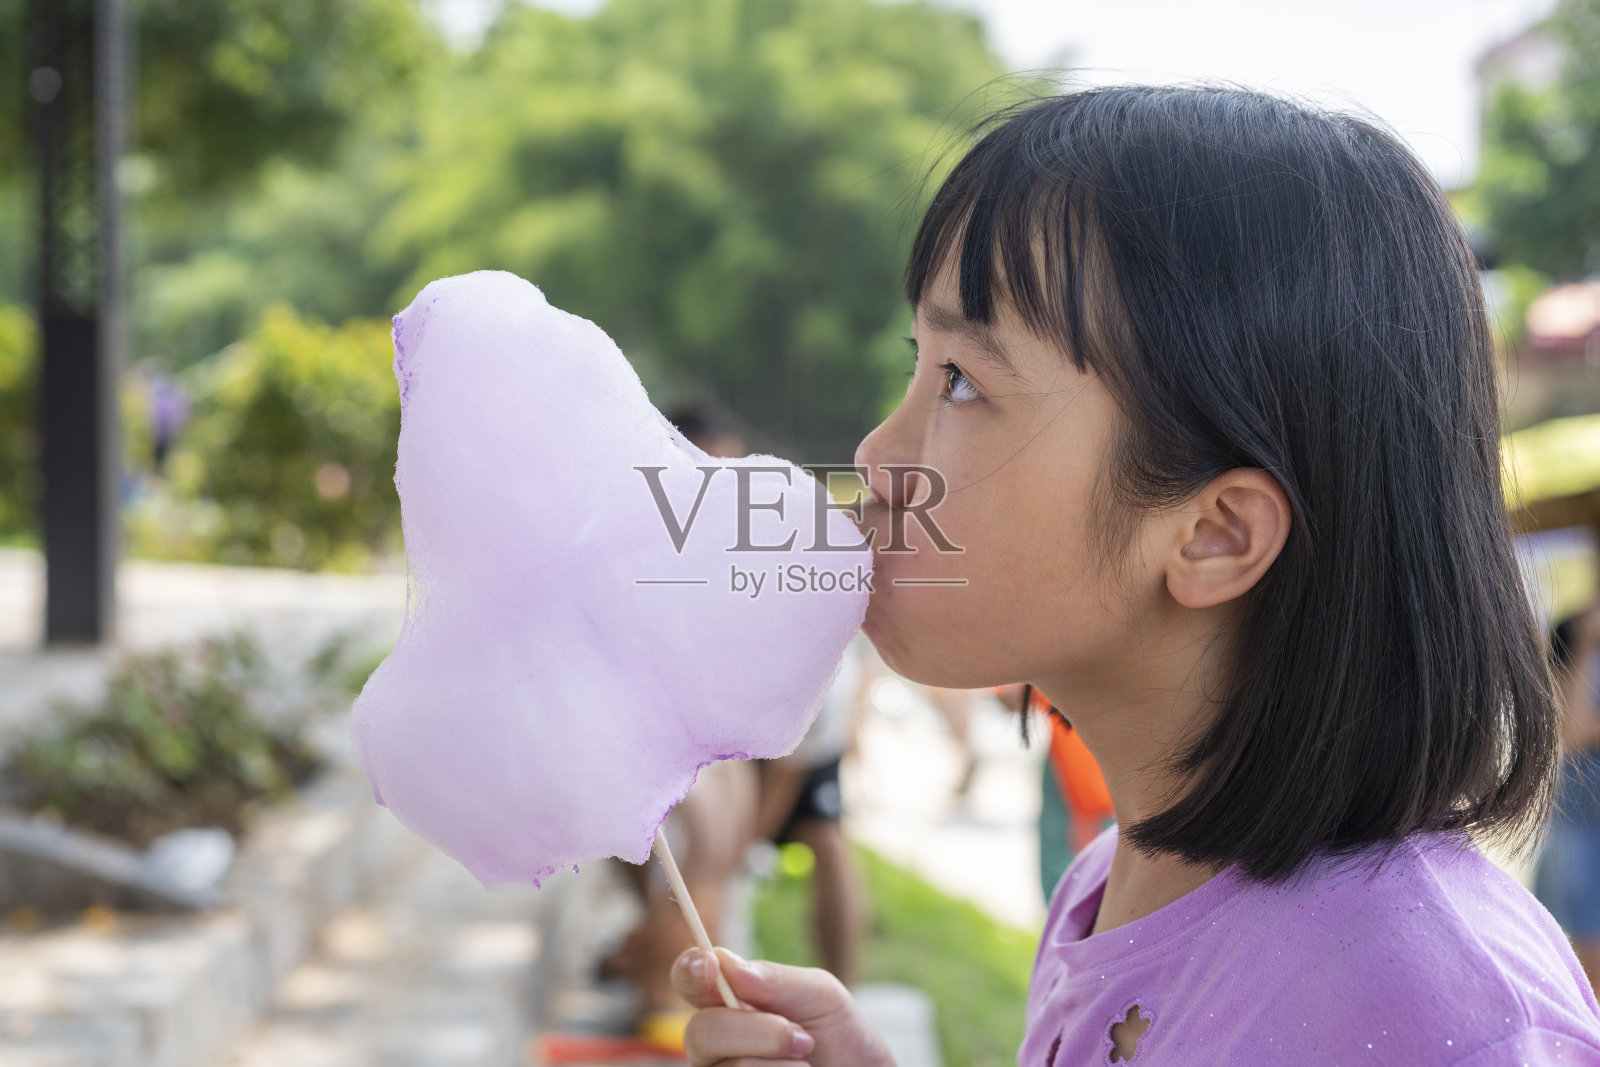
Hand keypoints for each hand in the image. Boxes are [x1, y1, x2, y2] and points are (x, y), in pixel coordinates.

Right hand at [672, 946, 896, 1066]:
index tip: (707, 965)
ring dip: (777, 1065)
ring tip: (807, 1066)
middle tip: (803, 1039)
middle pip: (700, 1033)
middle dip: (757, 1032)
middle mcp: (717, 1044)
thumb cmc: (843, 1039)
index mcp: (731, 1003)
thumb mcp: (822, 997)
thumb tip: (724, 962)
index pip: (691, 980)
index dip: (689, 970)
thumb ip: (776, 979)